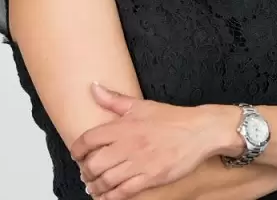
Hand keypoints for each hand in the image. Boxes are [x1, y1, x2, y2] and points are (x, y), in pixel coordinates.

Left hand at [71, 83, 213, 198]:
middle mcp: (128, 145)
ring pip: (107, 180)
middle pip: (94, 164)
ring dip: (96, 186)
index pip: (88, 139)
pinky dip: (112, 197)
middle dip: (86, 171)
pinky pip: (124, 192)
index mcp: (123, 126)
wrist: (199, 131)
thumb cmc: (171, 119)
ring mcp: (139, 163)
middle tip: (86, 173)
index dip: (77, 150)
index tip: (77, 155)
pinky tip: (108, 196)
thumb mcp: (141, 105)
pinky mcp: (151, 177)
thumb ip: (114, 99)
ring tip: (93, 186)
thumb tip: (93, 87)